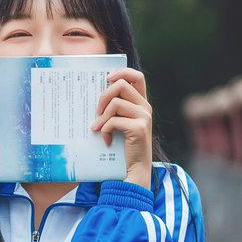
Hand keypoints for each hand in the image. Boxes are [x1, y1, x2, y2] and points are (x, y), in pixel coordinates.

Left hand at [91, 66, 152, 189]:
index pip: (137, 76)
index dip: (121, 72)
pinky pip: (114, 121)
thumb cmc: (123, 146)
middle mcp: (146, 107)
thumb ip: (115, 108)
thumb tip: (96, 93)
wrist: (134, 169)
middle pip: (121, 84)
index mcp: (142, 103)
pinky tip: (105, 140)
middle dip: (103, 96)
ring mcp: (144, 117)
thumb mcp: (120, 123)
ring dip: (101, 117)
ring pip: (115, 103)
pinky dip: (105, 130)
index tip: (106, 79)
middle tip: (97, 111)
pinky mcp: (139, 128)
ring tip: (98, 129)